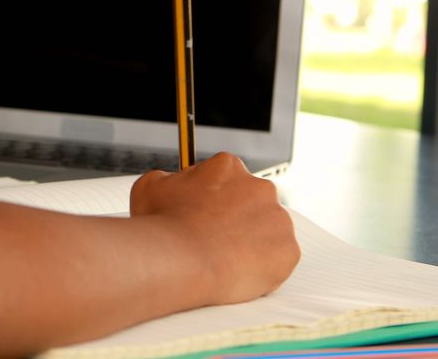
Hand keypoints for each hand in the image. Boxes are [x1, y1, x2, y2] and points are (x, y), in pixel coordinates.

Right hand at [130, 152, 298, 305]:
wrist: (180, 260)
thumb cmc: (164, 225)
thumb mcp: (150, 187)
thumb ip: (168, 179)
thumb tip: (173, 182)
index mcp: (228, 167)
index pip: (226, 178)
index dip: (211, 198)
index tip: (202, 212)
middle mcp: (259, 187)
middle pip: (250, 202)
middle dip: (234, 219)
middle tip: (211, 238)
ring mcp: (277, 219)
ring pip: (266, 230)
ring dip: (249, 242)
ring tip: (221, 258)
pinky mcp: (287, 250)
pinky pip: (277, 258)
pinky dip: (260, 266)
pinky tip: (236, 270)